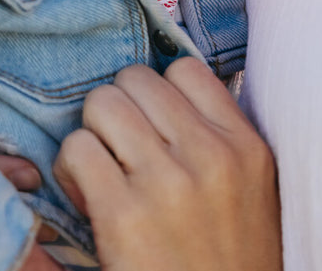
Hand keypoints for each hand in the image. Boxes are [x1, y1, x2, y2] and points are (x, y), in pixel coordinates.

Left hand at [53, 58, 281, 270]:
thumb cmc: (230, 261)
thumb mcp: (250, 191)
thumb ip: (218, 138)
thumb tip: (163, 94)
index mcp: (245, 146)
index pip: (185, 69)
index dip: (157, 93)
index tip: (153, 126)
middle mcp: (210, 155)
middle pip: (134, 80)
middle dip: (118, 111)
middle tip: (121, 151)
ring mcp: (166, 183)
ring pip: (101, 105)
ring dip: (92, 135)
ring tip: (102, 172)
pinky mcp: (123, 216)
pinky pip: (77, 150)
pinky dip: (71, 169)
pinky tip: (87, 197)